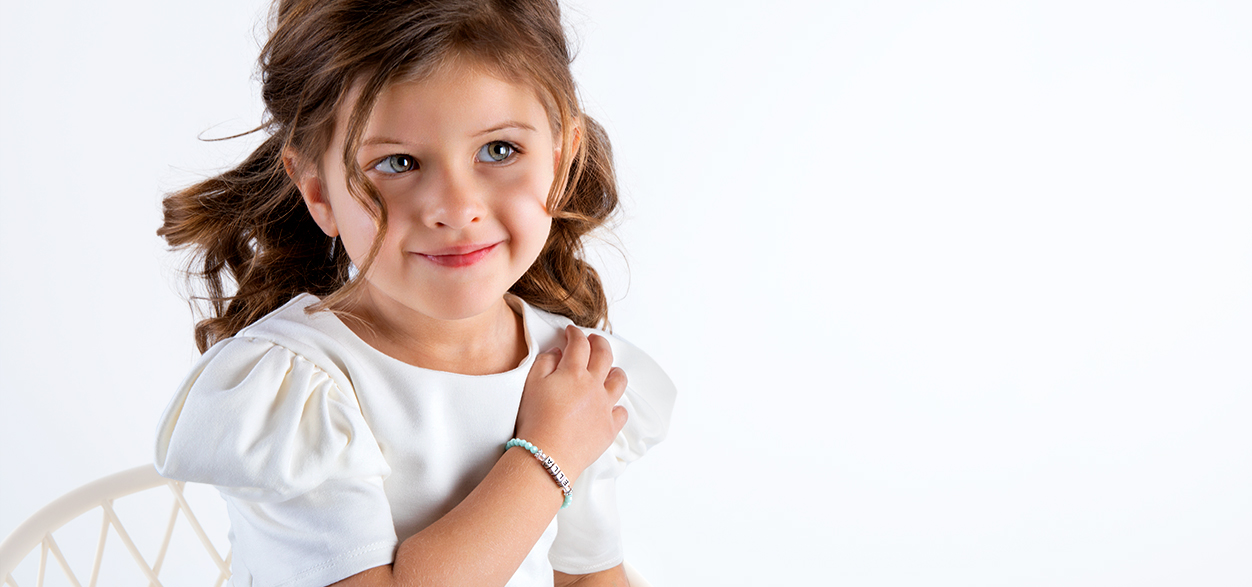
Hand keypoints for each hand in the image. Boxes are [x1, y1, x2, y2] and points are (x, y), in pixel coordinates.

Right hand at [515, 325, 627, 483]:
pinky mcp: (609, 427)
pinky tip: (610, 406)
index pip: (579, 343)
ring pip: (619, 380)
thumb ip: (545, 362)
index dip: (575, 333)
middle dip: (599, 342)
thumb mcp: (531, 384)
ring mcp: (605, 406)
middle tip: (594, 340)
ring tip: (608, 371)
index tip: (572, 332)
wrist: (547, 455)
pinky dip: (617, 406)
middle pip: (604, 355)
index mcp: (574, 372)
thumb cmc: (535, 421)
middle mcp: (594, 386)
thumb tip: (558, 353)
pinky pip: (621, 412)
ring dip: (614, 371)